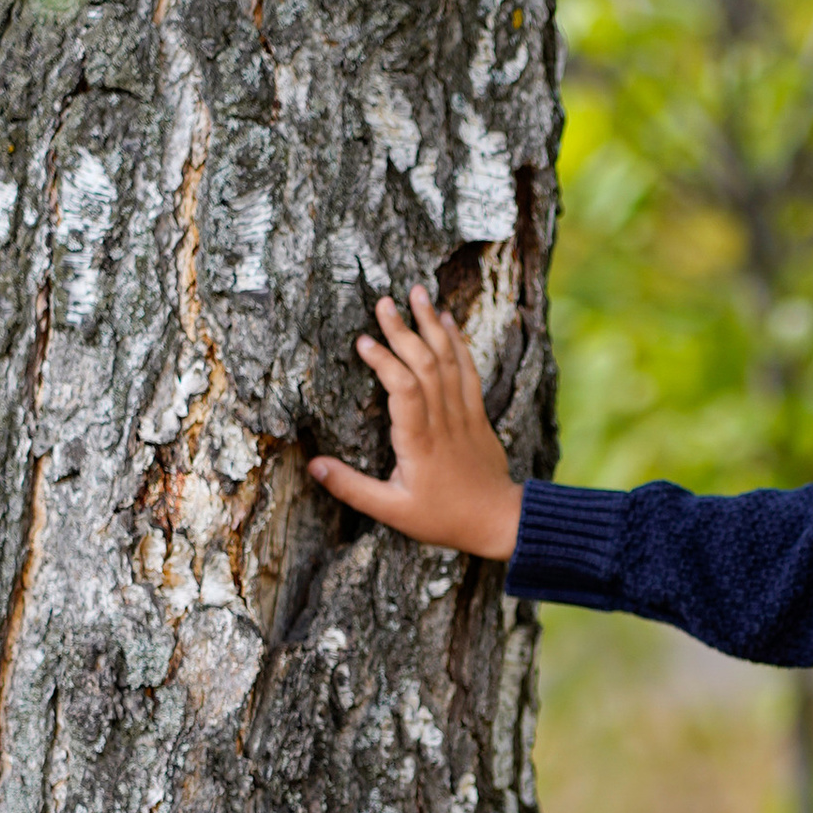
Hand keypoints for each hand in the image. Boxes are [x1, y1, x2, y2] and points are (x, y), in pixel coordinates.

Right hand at [308, 284, 524, 560]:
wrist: (499, 521)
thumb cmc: (444, 518)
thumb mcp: (392, 512)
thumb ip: (352, 488)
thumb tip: (313, 465)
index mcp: (419, 443)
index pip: (404, 391)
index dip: (385, 363)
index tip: (363, 342)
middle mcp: (443, 421)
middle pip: (425, 365)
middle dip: (404, 330)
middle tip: (384, 301)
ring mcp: (464, 414)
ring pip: (449, 361)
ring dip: (432, 324)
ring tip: (417, 292)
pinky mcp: (477, 413)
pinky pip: (469, 370)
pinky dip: (458, 342)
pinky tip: (447, 319)